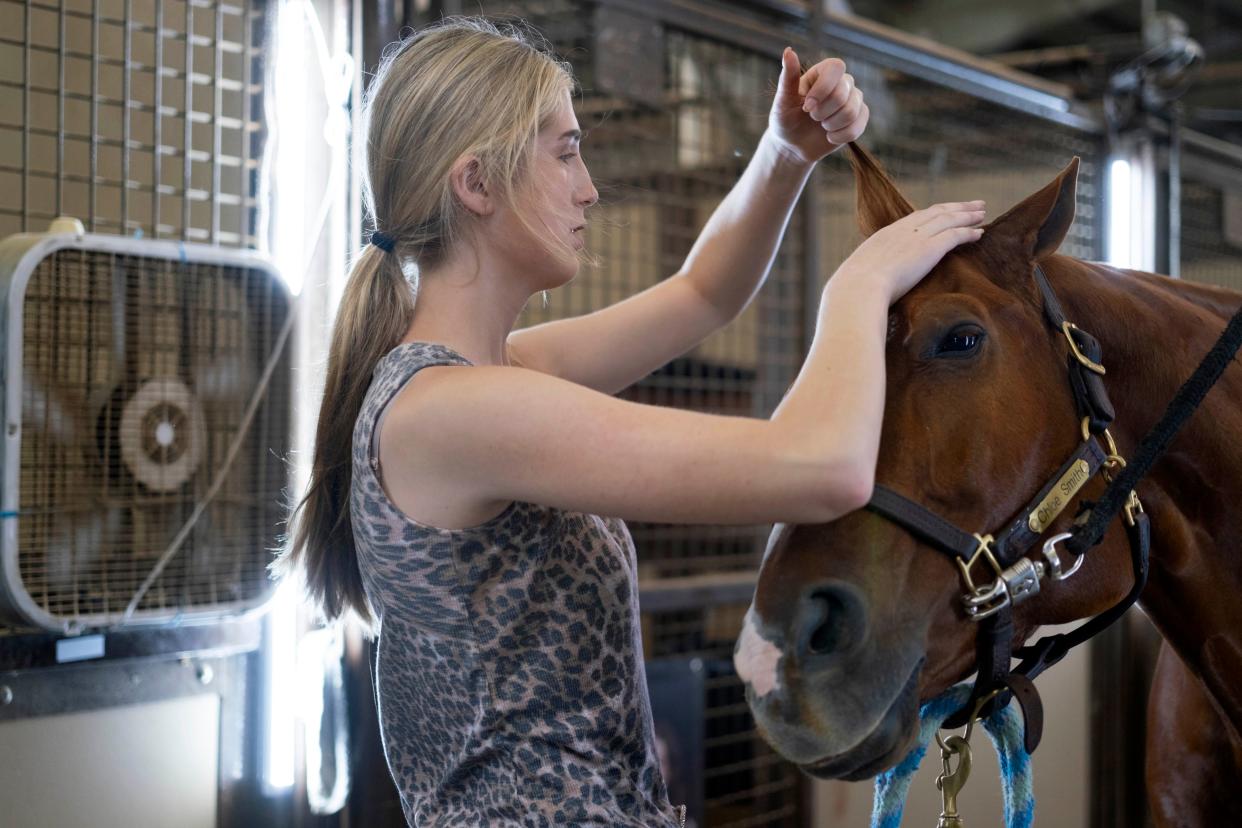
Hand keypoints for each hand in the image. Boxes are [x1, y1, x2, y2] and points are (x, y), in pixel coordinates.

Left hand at [768, 47, 868, 164]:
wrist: (794, 146)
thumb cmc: (786, 121)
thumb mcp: (783, 101)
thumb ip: (788, 77)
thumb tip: (788, 51)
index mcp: (823, 72)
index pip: (836, 68)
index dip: (823, 89)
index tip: (807, 107)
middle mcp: (842, 82)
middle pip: (843, 94)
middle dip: (822, 112)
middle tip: (811, 117)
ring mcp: (853, 99)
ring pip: (851, 111)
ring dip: (830, 125)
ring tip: (820, 126)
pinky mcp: (859, 117)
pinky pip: (857, 126)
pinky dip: (840, 136)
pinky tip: (829, 136)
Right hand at [831, 202, 986, 302]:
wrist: (858, 290)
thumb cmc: (854, 291)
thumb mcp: (858, 276)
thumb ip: (867, 275)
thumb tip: (863, 286)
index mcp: (884, 236)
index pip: (915, 218)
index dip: (934, 214)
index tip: (946, 212)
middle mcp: (902, 231)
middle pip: (936, 212)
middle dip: (956, 208)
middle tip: (973, 205)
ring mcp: (916, 238)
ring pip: (949, 219)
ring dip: (967, 215)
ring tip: (982, 213)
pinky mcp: (929, 249)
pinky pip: (955, 235)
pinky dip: (969, 232)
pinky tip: (980, 233)